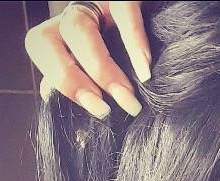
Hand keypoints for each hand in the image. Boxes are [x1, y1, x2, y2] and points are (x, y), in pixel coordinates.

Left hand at [24, 1, 151, 118]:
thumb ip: (92, 95)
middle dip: (69, 80)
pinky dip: (133, 40)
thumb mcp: (112, 79)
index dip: (60, 84)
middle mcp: (73, 20)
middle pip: (45, 41)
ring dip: (101, 69)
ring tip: (129, 98)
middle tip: (103, 111)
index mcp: (65, 41)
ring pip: (75, 27)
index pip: (42, 55)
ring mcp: (96, 3)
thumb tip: (77, 129)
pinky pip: (121, 8)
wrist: (177, 29)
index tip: (94, 112)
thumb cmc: (141, 65)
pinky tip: (145, 68)